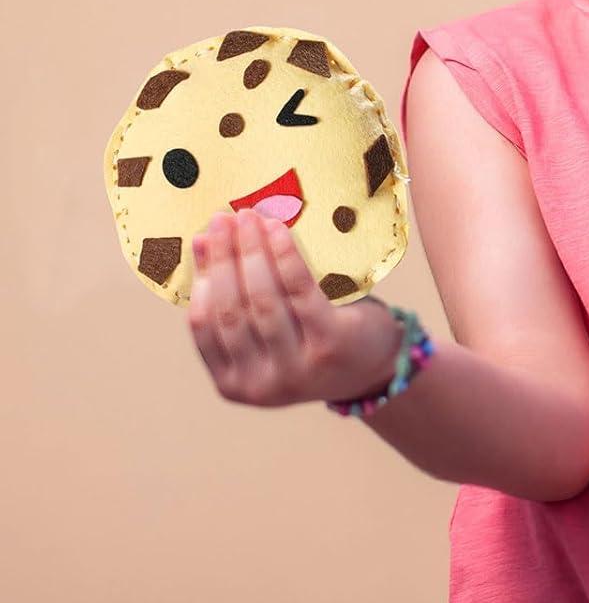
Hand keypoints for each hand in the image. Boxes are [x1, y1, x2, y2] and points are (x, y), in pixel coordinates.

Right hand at [186, 207, 401, 407]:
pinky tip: (276, 230)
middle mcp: (261, 385)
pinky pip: (300, 291)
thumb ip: (235, 299)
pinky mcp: (331, 343)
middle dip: (224, 258)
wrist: (373, 364)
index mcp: (232, 384)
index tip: (202, 238)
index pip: (203, 324)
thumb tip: (203, 242)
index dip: (202, 276)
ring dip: (251, 252)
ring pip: (263, 300)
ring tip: (248, 218)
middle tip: (222, 219)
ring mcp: (297, 369)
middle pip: (231, 309)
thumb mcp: (266, 332)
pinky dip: (285, 256)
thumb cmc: (311, 340)